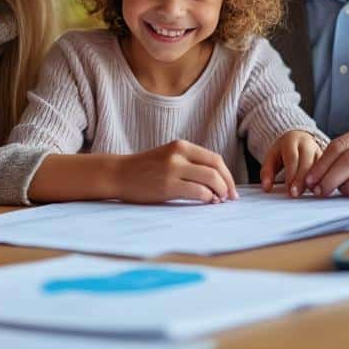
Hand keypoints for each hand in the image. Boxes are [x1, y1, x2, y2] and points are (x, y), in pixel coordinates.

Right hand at [112, 140, 238, 203]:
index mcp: (181, 146)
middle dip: (228, 185)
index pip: (215, 159)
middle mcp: (178, 154)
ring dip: (220, 193)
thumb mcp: (168, 157)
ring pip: (210, 180)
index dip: (227, 175)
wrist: (118, 174)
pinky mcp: (168, 186)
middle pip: (216, 169)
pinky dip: (207, 198)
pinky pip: (198, 192)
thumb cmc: (145, 170)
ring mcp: (173, 169)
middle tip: (230, 198)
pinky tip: (205, 202)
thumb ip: (190, 163)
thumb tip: (217, 181)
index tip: (231, 188)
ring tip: (218, 201)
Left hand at [259, 131, 324, 196]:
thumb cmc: (284, 149)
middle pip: (306, 162)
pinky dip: (322, 180)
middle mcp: (307, 144)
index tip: (289, 189)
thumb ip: (267, 171)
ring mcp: (318, 150)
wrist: (297, 138)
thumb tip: (266, 187)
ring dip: (314, 181)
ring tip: (308, 193)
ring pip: (319, 166)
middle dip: (301, 180)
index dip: (291, 174)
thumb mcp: (272, 156)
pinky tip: (319, 189)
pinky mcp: (326, 158)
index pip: (292, 158)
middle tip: (295, 194)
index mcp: (291, 140)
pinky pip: (326, 169)